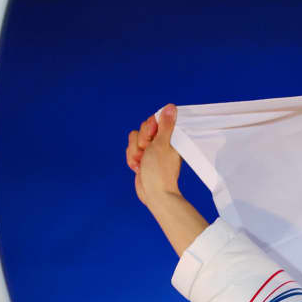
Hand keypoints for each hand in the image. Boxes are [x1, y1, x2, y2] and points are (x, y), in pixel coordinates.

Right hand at [124, 103, 209, 255]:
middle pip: (140, 130)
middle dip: (140, 143)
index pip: (152, 121)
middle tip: (148, 154)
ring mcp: (150, 151)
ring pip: (132, 141)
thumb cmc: (160, 171)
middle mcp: (159, 143)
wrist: (155, 194)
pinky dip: (132, 160)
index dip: (148, 129)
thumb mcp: (162, 144)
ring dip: (135, 153)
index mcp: (168, 138)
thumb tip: (171, 107)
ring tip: (143, 163)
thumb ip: (165, 125)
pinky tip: (139, 168)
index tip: (151, 139)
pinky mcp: (142, 159)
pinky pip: (130, 151)